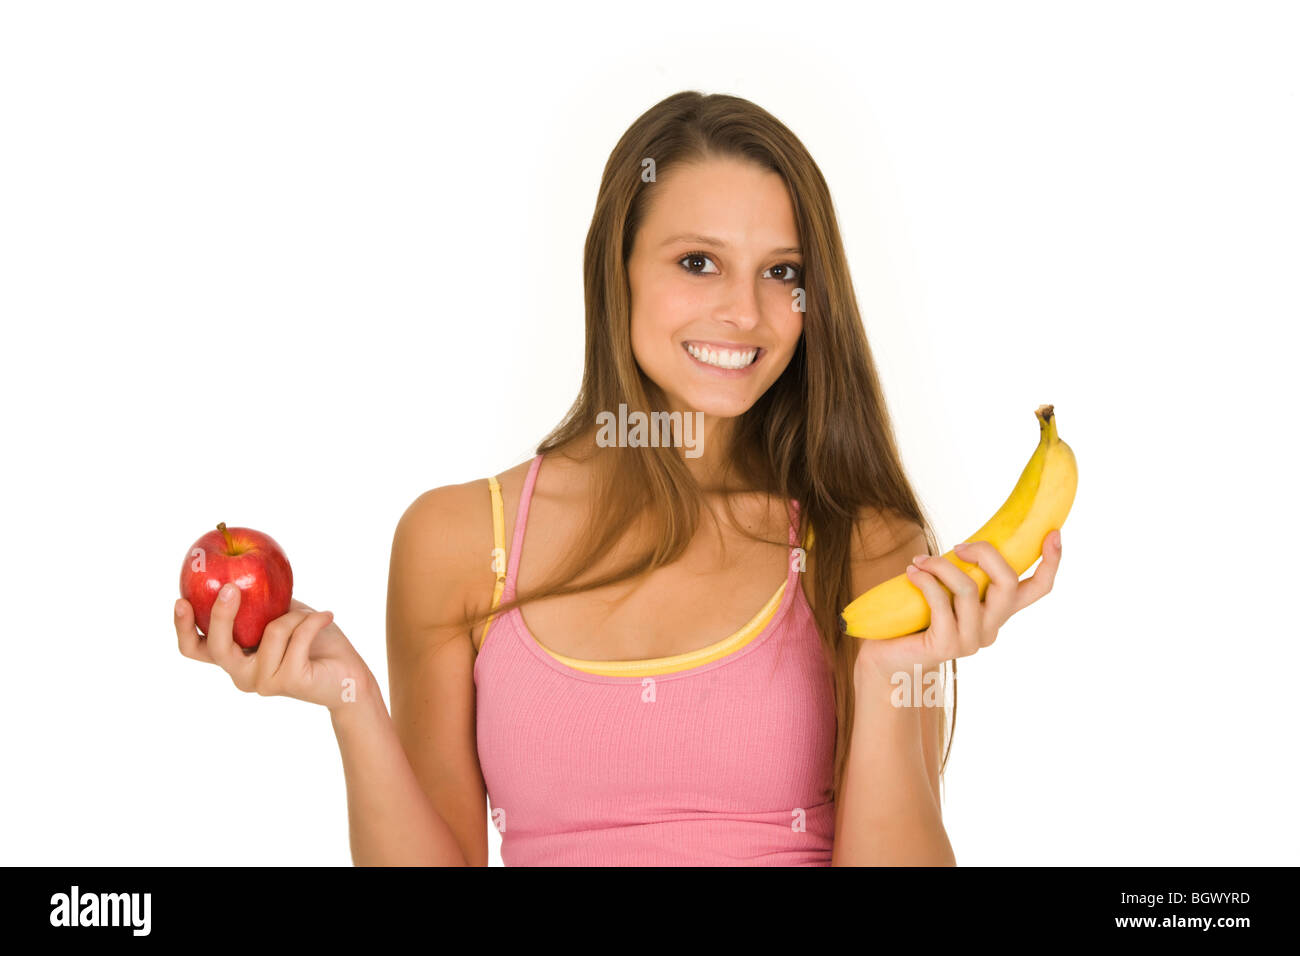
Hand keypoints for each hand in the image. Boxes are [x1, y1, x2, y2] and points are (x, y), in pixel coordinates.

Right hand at [175, 587, 371, 712]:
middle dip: (221, 615)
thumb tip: (239, 566)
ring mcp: (264, 682)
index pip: (195, 650)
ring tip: (316, 616)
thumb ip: (260, 601)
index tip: (180, 600)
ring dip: (297, 615)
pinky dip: (314, 620)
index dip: (183, 628)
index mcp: (235, 658)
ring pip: (272, 633)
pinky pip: (298, 637)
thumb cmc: (315, 641)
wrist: (349, 673)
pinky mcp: (289, 681)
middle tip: (231, 587)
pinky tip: (327, 616)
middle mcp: (243, 675)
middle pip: (219, 647)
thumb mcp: (282, 614)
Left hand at [854, 530, 1062, 682]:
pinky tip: (911, 572)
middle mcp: (991, 627)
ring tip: (919, 561)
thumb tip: (967, 542)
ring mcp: (971, 640)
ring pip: (969, 589)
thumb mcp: (947, 588)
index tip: (1053, 533)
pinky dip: (925, 580)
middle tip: (958, 545)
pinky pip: (941, 603)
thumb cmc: (916, 615)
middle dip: (986, 553)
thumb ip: (964, 572)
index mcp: (998, 611)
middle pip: (1009, 583)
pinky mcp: (946, 646)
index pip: (1037, 589)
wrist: (889, 656)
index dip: (1051, 562)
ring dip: (941, 566)